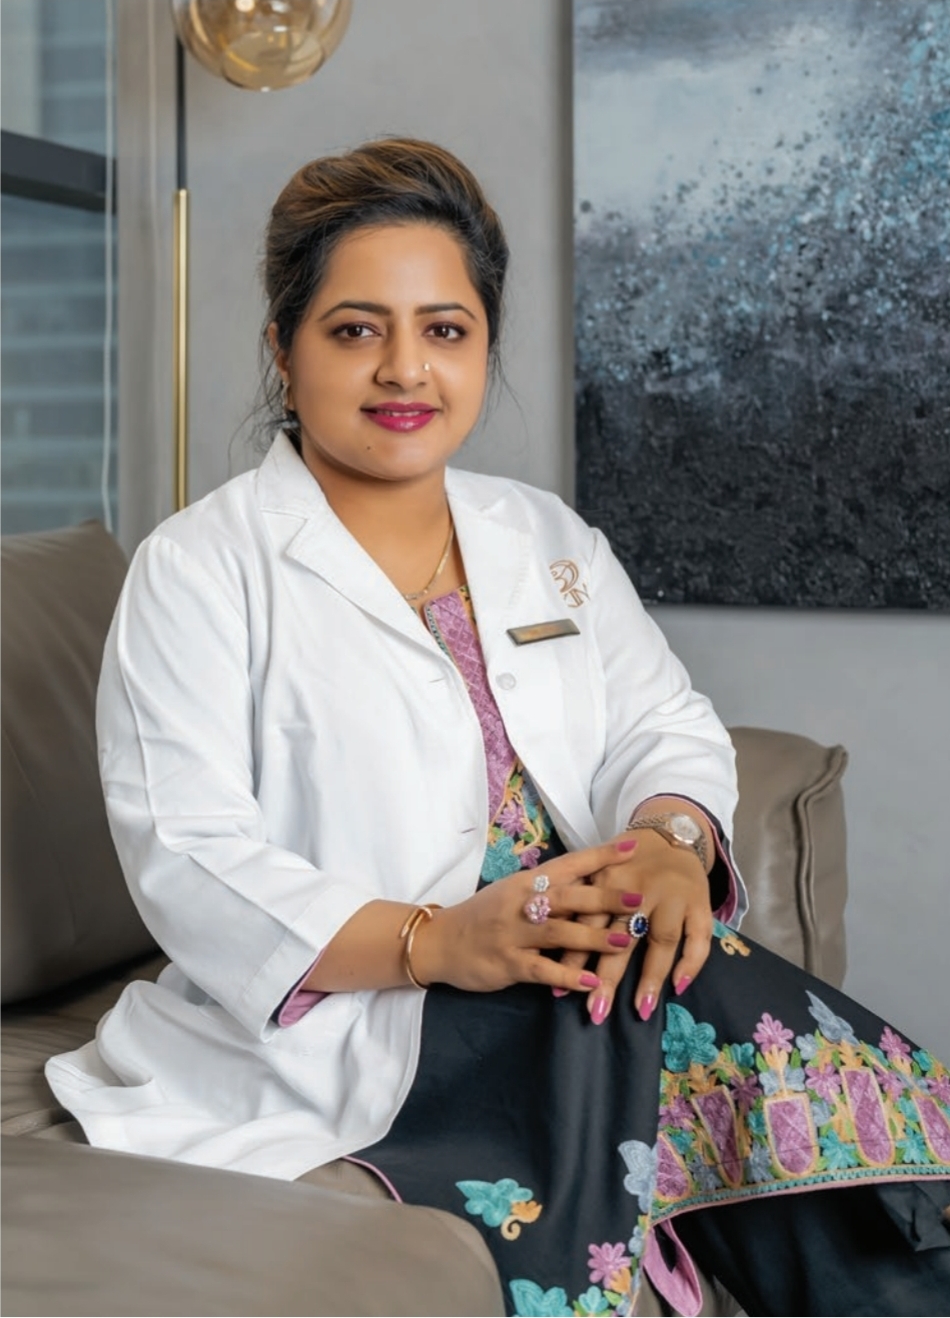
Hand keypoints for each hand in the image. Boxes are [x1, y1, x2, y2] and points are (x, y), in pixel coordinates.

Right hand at [411, 838, 643, 994]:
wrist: (439, 941)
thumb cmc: (484, 915)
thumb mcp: (513, 892)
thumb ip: (547, 888)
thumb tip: (591, 878)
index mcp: (525, 882)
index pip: (568, 864)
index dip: (599, 856)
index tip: (632, 847)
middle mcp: (521, 903)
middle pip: (568, 898)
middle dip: (605, 898)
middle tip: (638, 897)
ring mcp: (513, 934)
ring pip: (559, 934)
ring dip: (595, 938)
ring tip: (626, 941)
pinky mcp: (507, 964)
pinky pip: (542, 970)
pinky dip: (568, 977)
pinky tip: (592, 983)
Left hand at [560, 830, 713, 1023]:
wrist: (671, 832)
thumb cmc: (626, 860)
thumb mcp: (597, 871)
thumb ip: (578, 902)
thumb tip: (551, 944)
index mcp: (608, 878)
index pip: (587, 922)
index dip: (573, 955)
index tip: (557, 989)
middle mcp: (641, 888)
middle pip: (622, 936)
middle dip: (609, 976)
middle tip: (595, 1011)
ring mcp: (673, 896)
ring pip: (661, 939)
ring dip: (650, 976)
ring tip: (640, 1010)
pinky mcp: (700, 903)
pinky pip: (699, 937)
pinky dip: (691, 962)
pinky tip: (679, 987)